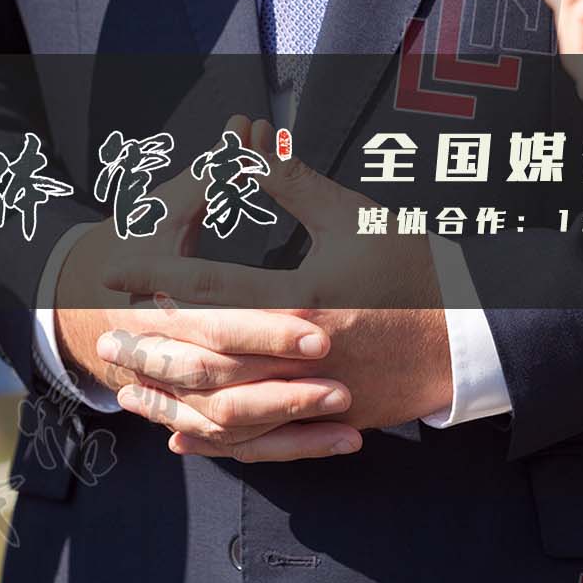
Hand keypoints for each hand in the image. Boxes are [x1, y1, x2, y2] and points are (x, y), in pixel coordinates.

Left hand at [100, 120, 455, 456]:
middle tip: (105, 335)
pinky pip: (259, 442)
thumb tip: (244, 141)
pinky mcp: (328, 421)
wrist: (476, 335)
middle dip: (149, 344)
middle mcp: (300, 358)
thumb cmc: (418, 269)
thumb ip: (292, 182)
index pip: (208, 289)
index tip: (116, 267)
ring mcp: (314, 396)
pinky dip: (215, 440)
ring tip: (129, 384)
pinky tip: (181, 434)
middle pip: (203, 356)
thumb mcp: (356, 216)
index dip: (155, 276)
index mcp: (302, 302)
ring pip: (223, 408)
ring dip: (170, 396)